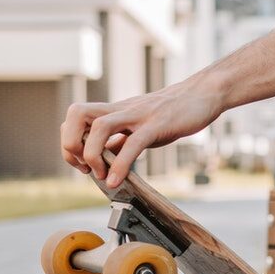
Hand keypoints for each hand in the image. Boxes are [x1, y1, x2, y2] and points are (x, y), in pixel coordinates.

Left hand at [60, 82, 223, 188]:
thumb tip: (107, 156)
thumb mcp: (142, 125)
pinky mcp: (157, 124)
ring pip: (99, 127)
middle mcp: (122, 110)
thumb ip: (123, 138)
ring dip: (92, 155)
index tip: (81, 164)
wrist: (205, 93)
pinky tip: (117, 181)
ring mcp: (139, 115)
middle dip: (70, 144)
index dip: (69, 142)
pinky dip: (120, 165)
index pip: (75, 118)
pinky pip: (133, 143)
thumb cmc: (175, 111)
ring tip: (102, 175)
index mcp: (116, 111)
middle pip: (77, 114)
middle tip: (85, 167)